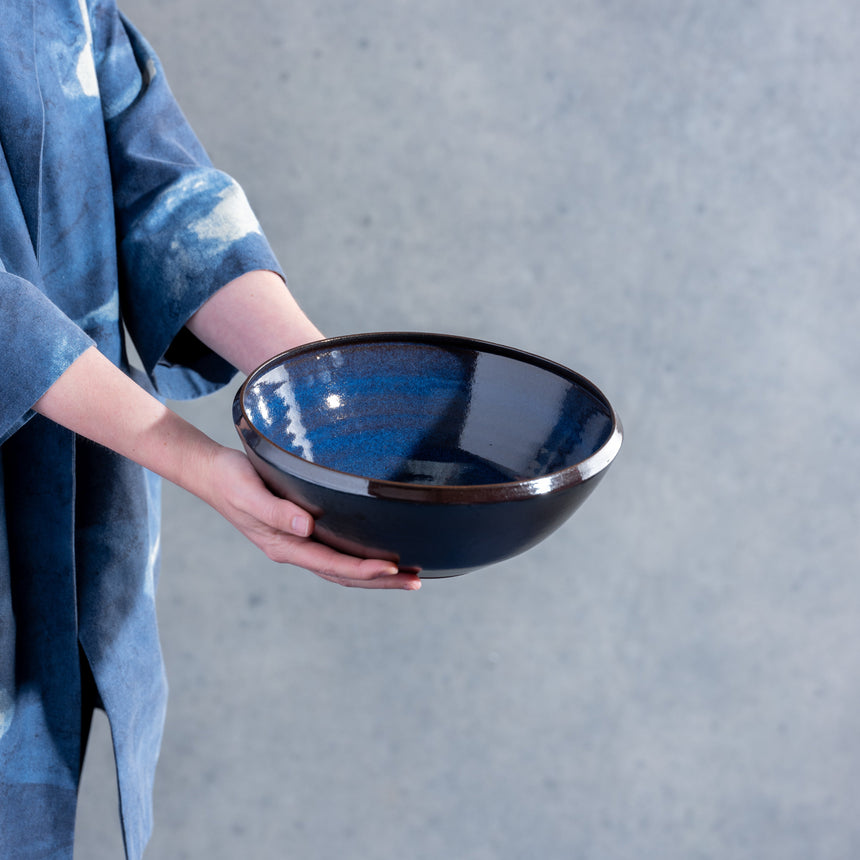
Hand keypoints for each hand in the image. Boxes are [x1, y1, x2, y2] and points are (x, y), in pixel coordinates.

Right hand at [34, 346, 420, 589]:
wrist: (210, 472)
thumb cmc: (229, 477)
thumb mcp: (249, 491)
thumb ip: (276, 511)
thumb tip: (307, 528)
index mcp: (283, 544)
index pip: (332, 563)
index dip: (364, 569)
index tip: (394, 568)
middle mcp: (292, 548)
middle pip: (342, 574)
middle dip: (380, 580)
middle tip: (416, 582)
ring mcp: (295, 543)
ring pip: (340, 568)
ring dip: (374, 575)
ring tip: (407, 576)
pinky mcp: (297, 531)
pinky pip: (333, 553)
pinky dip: (358, 560)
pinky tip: (377, 555)